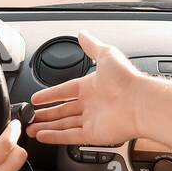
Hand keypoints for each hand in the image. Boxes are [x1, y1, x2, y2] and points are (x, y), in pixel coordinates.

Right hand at [27, 31, 148, 145]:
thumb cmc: (126, 79)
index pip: (65, 91)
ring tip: (31, 128)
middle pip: (63, 110)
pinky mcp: (94, 135)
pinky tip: (42, 136)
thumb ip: (92, 45)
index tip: (37, 99)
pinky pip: (70, 136)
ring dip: (47, 126)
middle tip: (31, 116)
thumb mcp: (106, 54)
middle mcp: (91, 103)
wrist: (140, 103)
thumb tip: (82, 33)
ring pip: (64, 124)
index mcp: (92, 86)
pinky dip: (55, 137)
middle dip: (46, 113)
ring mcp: (92, 120)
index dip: (50, 95)